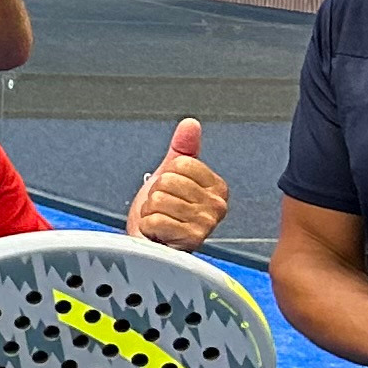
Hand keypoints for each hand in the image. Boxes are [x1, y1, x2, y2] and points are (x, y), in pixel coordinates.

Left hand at [124, 117, 228, 250]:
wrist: (152, 245)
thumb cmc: (163, 212)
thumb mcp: (171, 175)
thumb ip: (182, 148)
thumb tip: (190, 123)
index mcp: (217, 188)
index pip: (182, 163)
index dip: (166, 175)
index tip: (171, 192)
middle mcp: (218, 206)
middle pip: (169, 180)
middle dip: (156, 194)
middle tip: (163, 209)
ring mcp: (206, 224)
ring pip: (159, 200)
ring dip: (151, 211)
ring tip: (161, 221)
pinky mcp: (190, 241)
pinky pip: (155, 220)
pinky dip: (149, 226)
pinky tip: (158, 233)